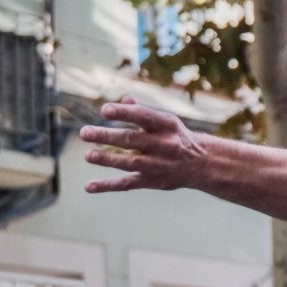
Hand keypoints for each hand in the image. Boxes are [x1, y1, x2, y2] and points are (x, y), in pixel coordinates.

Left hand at [80, 99, 209, 193]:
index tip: (104, 110)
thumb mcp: (166, 121)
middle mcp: (163, 145)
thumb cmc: (177, 137)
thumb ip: (142, 111)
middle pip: (131, 140)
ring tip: (88, 156)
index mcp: (166, 125)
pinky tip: (89, 187)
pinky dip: (108, 186)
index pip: (143, 116)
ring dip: (107, 160)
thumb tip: (122, 99)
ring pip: (129, 163)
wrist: (201, 164)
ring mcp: (157, 165)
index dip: (124, 113)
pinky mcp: (151, 181)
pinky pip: (127, 184)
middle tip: (84, 133)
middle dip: (107, 137)